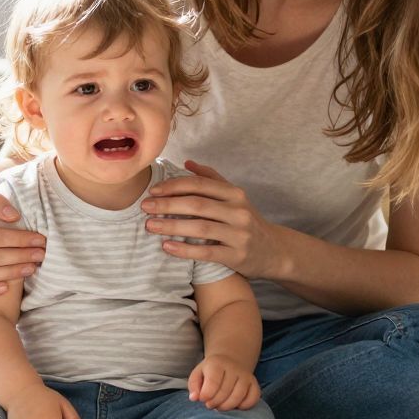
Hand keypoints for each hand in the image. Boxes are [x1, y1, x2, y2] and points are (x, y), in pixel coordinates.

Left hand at [141, 160, 276, 276]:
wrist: (274, 251)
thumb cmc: (247, 220)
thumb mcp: (235, 197)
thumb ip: (212, 178)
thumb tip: (187, 162)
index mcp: (235, 193)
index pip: (200, 184)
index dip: (174, 186)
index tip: (153, 190)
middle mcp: (238, 211)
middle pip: (197, 204)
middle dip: (167, 204)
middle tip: (145, 207)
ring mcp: (239, 234)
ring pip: (200, 227)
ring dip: (171, 226)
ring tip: (150, 225)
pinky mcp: (237, 256)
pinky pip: (207, 252)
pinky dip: (185, 249)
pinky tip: (167, 246)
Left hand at [187, 354, 260, 410]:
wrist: (229, 361)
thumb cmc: (210, 372)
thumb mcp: (197, 374)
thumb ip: (194, 386)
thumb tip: (194, 398)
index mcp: (217, 363)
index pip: (213, 382)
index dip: (206, 395)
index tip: (203, 399)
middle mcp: (234, 368)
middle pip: (225, 392)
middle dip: (215, 403)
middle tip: (210, 405)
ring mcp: (246, 376)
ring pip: (239, 396)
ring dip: (227, 407)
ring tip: (219, 406)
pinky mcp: (254, 383)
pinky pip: (253, 398)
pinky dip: (244, 406)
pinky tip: (235, 405)